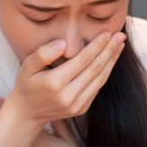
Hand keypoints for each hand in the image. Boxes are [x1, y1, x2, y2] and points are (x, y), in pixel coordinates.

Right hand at [6, 31, 125, 125]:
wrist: (27, 114)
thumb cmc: (26, 85)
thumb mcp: (26, 66)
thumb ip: (43, 53)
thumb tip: (63, 43)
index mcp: (55, 83)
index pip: (82, 60)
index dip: (97, 46)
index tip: (107, 33)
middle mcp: (68, 96)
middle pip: (95, 69)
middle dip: (110, 50)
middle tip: (120, 35)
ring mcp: (77, 105)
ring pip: (100, 79)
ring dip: (112, 61)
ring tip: (120, 45)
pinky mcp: (82, 109)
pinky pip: (97, 88)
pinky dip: (106, 72)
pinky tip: (110, 60)